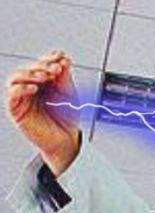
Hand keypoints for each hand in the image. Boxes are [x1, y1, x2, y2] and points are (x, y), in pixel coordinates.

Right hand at [5, 50, 79, 176]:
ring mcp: (22, 99)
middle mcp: (30, 89)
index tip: (61, 56)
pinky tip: (34, 88)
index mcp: (43, 83)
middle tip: (55, 68)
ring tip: (45, 77)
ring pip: (15, 79)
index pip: (41, 65)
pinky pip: (12, 96)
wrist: (67, 140)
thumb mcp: (69, 95)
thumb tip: (63, 59)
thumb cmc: (67, 120)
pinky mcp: (16, 111)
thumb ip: (65, 78)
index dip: (49, 58)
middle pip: (28, 69)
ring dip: (30, 74)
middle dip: (42, 66)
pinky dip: (21, 88)